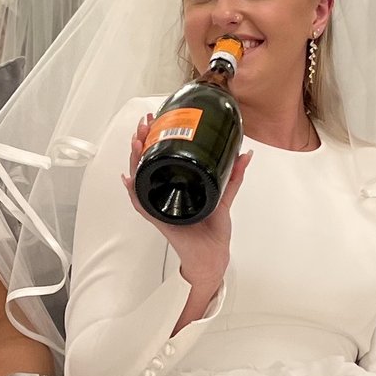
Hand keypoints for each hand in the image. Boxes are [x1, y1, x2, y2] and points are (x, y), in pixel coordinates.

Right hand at [121, 112, 249, 310]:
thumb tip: (245, 154)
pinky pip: (142, 204)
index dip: (154, 139)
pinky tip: (129, 179)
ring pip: (139, 179)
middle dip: (141, 142)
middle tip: (144, 126)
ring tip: (136, 144)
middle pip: (145, 164)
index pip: (159, 157)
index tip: (155, 122)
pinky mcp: (159, 218)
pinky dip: (134, 192)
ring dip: (135, 160)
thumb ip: (234, 174)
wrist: (213, 253)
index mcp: (175, 185)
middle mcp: (162, 193)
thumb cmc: (213, 229)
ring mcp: (158, 205)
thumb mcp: (224, 194)